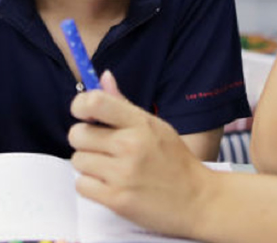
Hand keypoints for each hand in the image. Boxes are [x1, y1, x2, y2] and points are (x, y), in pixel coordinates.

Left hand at [68, 70, 216, 238]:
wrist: (197, 200)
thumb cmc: (175, 161)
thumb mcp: (156, 126)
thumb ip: (124, 104)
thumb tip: (103, 77)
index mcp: (141, 123)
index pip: (95, 103)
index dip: (80, 106)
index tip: (84, 114)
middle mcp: (130, 145)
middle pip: (78, 134)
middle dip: (86, 140)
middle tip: (103, 147)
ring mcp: (123, 173)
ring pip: (78, 160)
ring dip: (89, 165)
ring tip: (111, 168)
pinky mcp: (117, 199)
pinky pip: (81, 185)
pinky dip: (91, 186)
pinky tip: (110, 184)